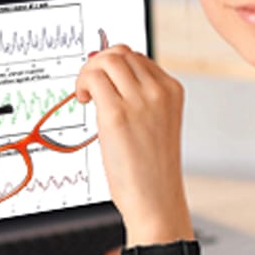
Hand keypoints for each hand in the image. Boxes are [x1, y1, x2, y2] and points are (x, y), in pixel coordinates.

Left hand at [73, 44, 189, 242]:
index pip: (137, 57)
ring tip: (86, 94)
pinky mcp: (117, 114)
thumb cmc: (151, 169)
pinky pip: (94, 79)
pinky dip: (82, 83)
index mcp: (172, 91)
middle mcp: (159, 91)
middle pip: (120, 53)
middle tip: (89, 87)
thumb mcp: (154, 124)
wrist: (155, 200)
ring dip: (88, 72)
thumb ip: (138, 98)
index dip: (113, 65)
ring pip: (107, 60)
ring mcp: (140, 101)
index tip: (102, 81)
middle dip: (98, 64)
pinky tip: (83, 101)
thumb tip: (106, 73)